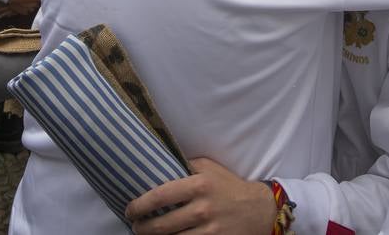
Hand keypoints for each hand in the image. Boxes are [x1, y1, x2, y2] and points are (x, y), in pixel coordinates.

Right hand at [5, 0, 40, 15]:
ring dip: (32, 5)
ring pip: (33, 8)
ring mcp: (28, 9)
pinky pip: (27, 12)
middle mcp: (33, 4)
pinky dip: (26, 9)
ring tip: (29, 2)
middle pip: (38, 3)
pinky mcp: (23, 12)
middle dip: (36, 1)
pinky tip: (24, 5)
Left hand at [126, 157, 276, 234]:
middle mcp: (203, 208)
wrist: (258, 210)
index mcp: (199, 184)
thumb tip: (159, 162)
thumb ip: (185, 165)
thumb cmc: (228, 185)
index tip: (130, 209)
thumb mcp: (209, 167)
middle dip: (142, 228)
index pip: (161, 195)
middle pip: (162, 224)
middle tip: (134, 226)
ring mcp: (209, 230)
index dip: (141, 205)